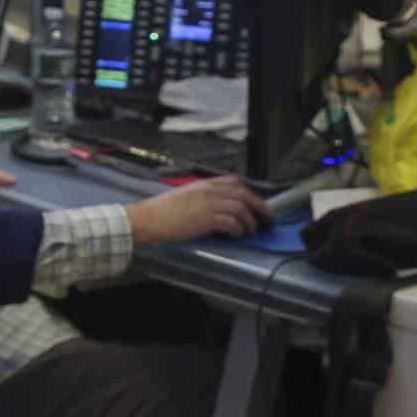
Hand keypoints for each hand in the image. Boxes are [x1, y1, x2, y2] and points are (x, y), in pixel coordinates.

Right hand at [125, 178, 268, 245]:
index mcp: (203, 185)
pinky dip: (238, 229)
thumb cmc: (163, 210)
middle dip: (258, 205)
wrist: (150, 218)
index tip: (256, 201)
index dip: (249, 192)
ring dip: (249, 221)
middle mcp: (208, 191)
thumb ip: (202, 197)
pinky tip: (238, 234)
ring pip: (240, 208)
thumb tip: (218, 207)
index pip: (234, 182)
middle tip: (266, 216)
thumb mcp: (185, 196)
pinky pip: (231, 222)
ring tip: (251, 230)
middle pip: (242, 194)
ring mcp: (207, 204)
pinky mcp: (206, 219)